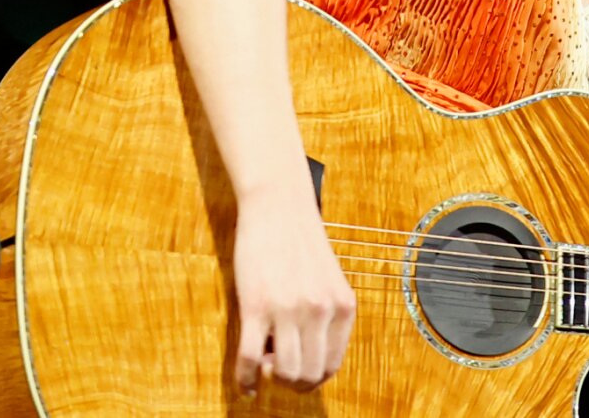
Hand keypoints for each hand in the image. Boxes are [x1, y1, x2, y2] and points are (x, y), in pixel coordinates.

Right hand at [231, 186, 356, 396]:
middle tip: (278, 371)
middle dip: (293, 383)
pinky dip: (245, 379)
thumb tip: (312, 356)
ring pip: (283, 372)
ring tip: (262, 365)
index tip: (299, 373)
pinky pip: (249, 358)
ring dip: (270, 378)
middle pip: (309, 375)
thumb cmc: (301, 241)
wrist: (278, 205)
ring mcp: (288, 310)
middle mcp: (320, 311)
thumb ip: (327, 314)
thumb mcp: (329, 280)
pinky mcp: (256, 306)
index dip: (314, 377)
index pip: (333, 365)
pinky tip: (245, 383)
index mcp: (343, 306)